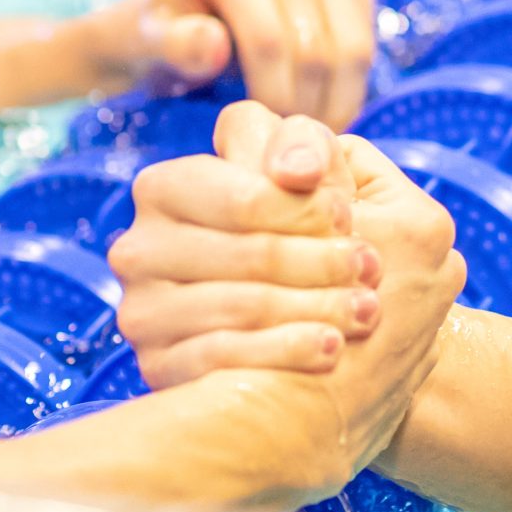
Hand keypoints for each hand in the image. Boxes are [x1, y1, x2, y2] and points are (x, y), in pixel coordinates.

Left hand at [83, 0, 376, 128]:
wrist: (186, 10)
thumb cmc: (163, 35)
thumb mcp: (150, 47)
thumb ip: (175, 47)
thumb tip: (214, 46)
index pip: (267, 39)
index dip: (272, 98)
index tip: (265, 139)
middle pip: (314, 44)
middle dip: (306, 107)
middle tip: (292, 153)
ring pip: (351, 43)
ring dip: (337, 100)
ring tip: (312, 135)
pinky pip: (367, 30)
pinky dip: (354, 79)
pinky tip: (326, 104)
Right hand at [113, 102, 464, 484]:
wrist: (314, 347)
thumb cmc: (312, 241)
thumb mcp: (319, 181)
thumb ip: (306, 146)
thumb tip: (296, 168)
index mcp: (166, 186)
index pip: (245, 194)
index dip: (307, 206)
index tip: (350, 216)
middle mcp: (140, 246)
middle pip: (248, 252)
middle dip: (321, 260)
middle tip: (371, 268)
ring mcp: (144, 309)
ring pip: (241, 304)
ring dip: (316, 306)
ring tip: (365, 310)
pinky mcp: (158, 365)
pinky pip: (224, 356)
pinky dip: (286, 349)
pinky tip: (330, 348)